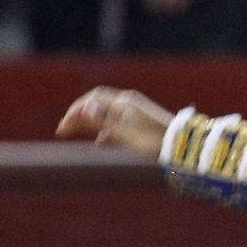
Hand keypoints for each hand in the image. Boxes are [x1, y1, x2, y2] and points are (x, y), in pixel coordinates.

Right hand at [55, 87, 173, 158]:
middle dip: (79, 115)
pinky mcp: (142, 123)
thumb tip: (84, 109)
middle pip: (97, 104)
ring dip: (90, 122)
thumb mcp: (126, 133)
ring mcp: (136, 112)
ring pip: (106, 114)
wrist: (183, 147)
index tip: (63, 126)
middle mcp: (129, 103)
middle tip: (64, 128)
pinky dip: (105, 130)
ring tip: (77, 133)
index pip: (92, 99)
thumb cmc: (154, 141)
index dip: (75, 111)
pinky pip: (117, 123)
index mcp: (124, 102)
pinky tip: (100, 142)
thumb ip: (104, 121)